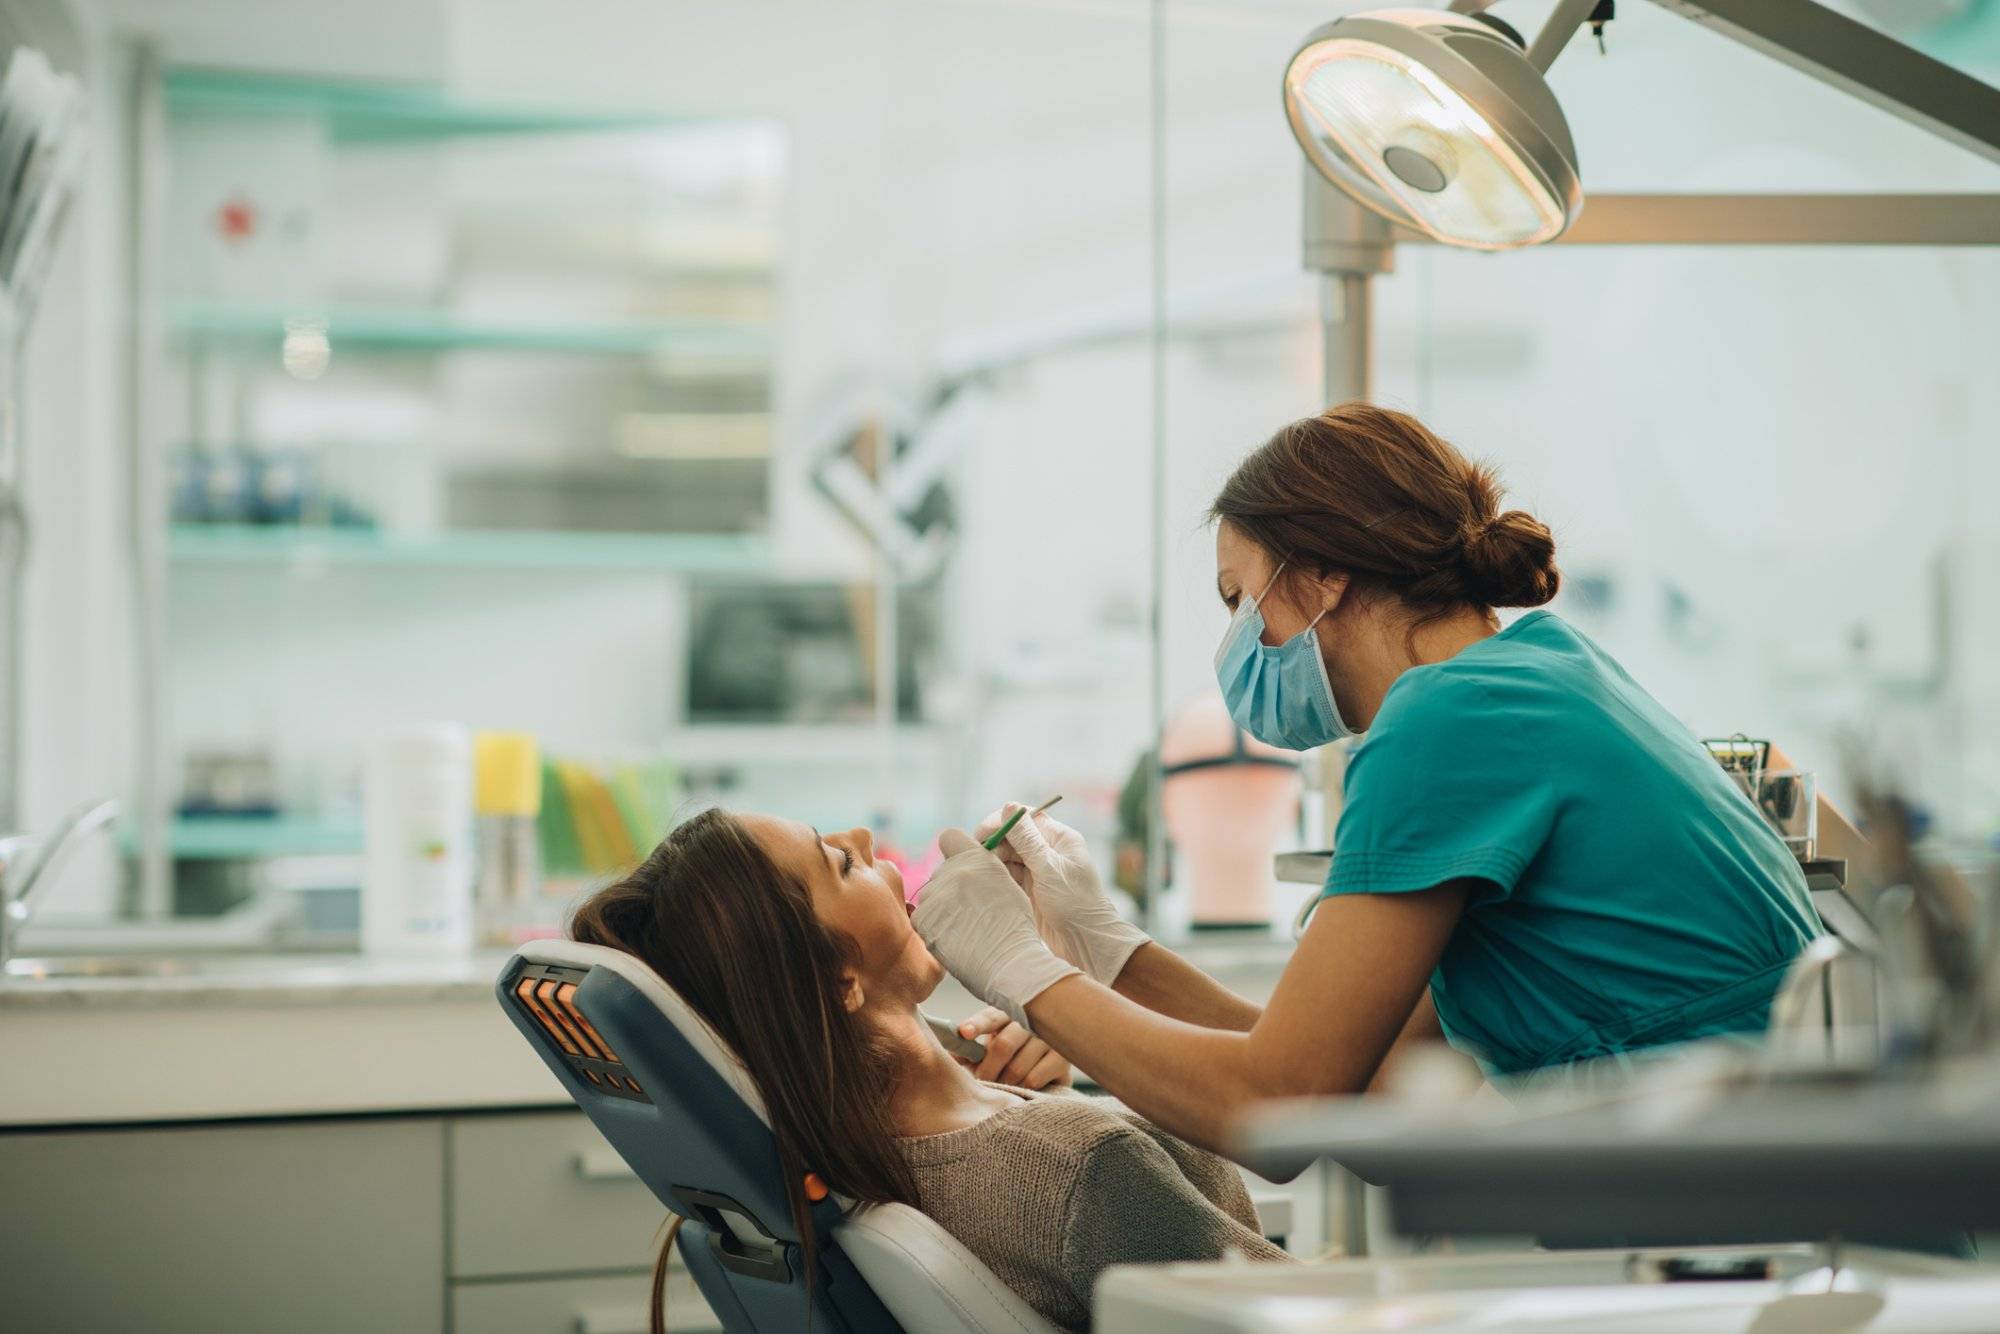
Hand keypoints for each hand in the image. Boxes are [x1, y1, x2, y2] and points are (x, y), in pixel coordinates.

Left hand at [912, 829, 1079, 1029]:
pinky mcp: (922, 919)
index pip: (950, 836)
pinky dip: (934, 928)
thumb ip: (983, 870)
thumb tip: (969, 869)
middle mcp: (951, 871)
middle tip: (970, 911)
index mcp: (976, 858)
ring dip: (941, 909)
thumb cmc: (1015, 927)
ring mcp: (934, 895)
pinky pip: (923, 917)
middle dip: (950, 887)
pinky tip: (954, 939)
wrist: (1008, 962)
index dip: (955, 851)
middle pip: (940, 873)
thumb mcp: (1007, 885)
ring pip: (931, 896)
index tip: (962, 867)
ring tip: (965, 930)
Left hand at [956, 1006, 1072, 1089]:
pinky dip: (1021, 1088)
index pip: (990, 1017)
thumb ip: (968, 1050)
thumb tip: (946, 1054)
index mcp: (1006, 1015)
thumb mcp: (987, 1048)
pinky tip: (1021, 1086)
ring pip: (1017, 1067)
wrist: (1048, 1068)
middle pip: (1003, 1046)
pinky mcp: (1061, 1058)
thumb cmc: (1009, 1056)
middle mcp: (1029, 1022)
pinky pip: (1033, 1079)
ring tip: (1002, 1084)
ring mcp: (1047, 1039)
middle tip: (980, 1082)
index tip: (964, 1033)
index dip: (977, 1024)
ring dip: (1004, 1082)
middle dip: (987, 1070)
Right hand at [973, 804, 1149, 986]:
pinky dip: (996, 878)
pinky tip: (985, 884)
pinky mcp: (1030, 891)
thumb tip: (1009, 806)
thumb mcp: (1050, 869)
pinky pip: (1007, 876)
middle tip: (976, 859)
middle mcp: (1048, 851)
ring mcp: (1038, 872)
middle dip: (993, 844)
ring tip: (979, 873)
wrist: (1087, 945)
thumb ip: (1027, 840)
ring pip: (1007, 858)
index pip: (1025, 818)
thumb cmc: (1076, 904)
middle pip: (1013, 837)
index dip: (1001, 822)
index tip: (981, 833)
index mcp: (1059, 839)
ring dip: (992, 862)